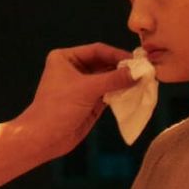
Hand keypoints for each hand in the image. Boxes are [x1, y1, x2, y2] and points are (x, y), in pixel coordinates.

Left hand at [18, 45, 139, 159]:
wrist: (44, 138)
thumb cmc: (59, 107)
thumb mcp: (87, 89)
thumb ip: (114, 79)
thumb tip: (138, 72)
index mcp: (66, 58)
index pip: (97, 50)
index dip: (117, 54)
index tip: (137, 61)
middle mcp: (74, 69)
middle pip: (104, 64)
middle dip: (122, 69)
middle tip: (144, 72)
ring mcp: (82, 87)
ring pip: (108, 80)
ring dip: (123, 82)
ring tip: (143, 82)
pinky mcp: (89, 103)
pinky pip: (108, 94)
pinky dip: (120, 94)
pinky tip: (134, 94)